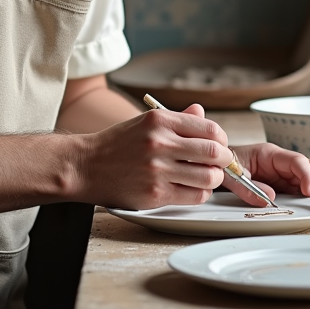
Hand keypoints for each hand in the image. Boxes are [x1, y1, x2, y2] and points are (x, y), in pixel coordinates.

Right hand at [79, 103, 232, 209]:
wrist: (84, 166)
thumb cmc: (117, 144)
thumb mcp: (145, 122)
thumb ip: (177, 119)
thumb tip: (202, 112)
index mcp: (159, 120)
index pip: (209, 128)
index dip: (222, 139)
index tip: (220, 145)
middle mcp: (160, 143)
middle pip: (214, 153)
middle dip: (224, 160)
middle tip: (222, 163)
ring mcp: (157, 170)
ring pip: (208, 177)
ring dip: (215, 178)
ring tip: (208, 176)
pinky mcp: (154, 193)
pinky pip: (194, 196)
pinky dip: (201, 193)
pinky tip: (193, 188)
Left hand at [227, 142, 309, 204]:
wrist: (216, 166)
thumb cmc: (225, 165)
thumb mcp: (232, 176)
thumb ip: (248, 188)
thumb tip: (270, 199)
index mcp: (270, 154)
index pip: (296, 161)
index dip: (306, 175)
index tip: (309, 191)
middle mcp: (281, 162)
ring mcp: (283, 174)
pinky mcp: (282, 185)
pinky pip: (301, 188)